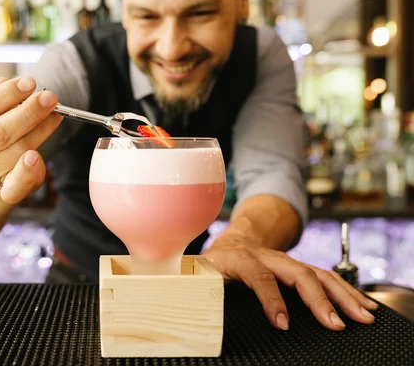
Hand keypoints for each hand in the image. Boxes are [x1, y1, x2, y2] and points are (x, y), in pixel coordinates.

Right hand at [0, 76, 62, 203]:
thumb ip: (0, 99)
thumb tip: (3, 82)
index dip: (7, 94)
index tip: (30, 83)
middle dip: (28, 112)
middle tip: (49, 97)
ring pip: (15, 150)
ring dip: (40, 131)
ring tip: (56, 116)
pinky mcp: (4, 190)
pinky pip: (14, 186)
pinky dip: (26, 171)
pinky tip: (34, 156)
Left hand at [202, 241, 378, 330]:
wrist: (231, 242)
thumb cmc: (217, 263)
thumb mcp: (203, 274)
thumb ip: (205, 289)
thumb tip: (202, 311)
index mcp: (241, 259)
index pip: (259, 277)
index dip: (271, 300)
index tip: (282, 323)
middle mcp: (268, 257)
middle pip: (298, 273)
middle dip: (319, 298)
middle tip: (335, 324)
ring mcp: (287, 261)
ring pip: (318, 274)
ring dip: (342, 295)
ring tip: (363, 315)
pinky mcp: (299, 267)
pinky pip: (325, 277)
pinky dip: (346, 291)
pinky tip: (363, 303)